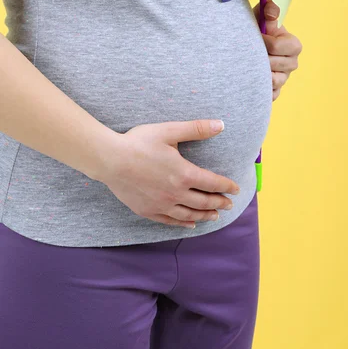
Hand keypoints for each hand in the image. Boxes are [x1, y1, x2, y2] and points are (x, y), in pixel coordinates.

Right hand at [97, 120, 239, 228]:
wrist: (109, 159)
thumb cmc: (139, 142)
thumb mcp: (169, 131)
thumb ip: (196, 129)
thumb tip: (220, 124)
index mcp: (184, 174)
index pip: (212, 183)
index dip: (226, 186)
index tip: (235, 189)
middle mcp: (175, 193)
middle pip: (203, 202)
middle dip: (219, 202)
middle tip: (229, 204)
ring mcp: (161, 204)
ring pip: (189, 214)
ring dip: (204, 215)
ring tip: (215, 215)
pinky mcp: (147, 210)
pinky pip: (169, 221)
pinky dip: (183, 223)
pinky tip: (189, 224)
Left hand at [253, 0, 302, 100]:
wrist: (251, 46)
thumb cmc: (258, 30)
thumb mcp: (262, 17)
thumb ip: (268, 11)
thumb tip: (269, 9)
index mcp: (293, 45)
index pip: (277, 46)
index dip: (263, 41)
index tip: (254, 37)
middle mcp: (292, 63)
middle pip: (273, 63)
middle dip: (258, 57)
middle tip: (248, 52)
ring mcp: (284, 78)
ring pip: (272, 80)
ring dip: (258, 72)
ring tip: (248, 63)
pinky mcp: (276, 91)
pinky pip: (270, 95)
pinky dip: (259, 89)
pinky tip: (250, 79)